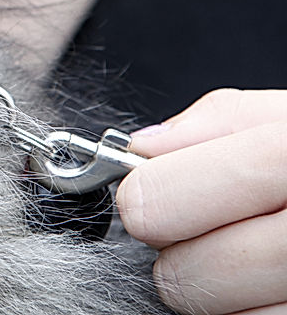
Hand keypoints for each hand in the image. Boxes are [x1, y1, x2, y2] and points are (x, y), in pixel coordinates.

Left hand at [117, 89, 286, 314]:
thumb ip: (218, 124)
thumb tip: (145, 151)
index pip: (166, 198)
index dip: (144, 200)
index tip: (146, 195)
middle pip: (187, 272)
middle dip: (178, 253)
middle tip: (208, 229)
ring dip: (219, 293)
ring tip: (254, 257)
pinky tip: (278, 286)